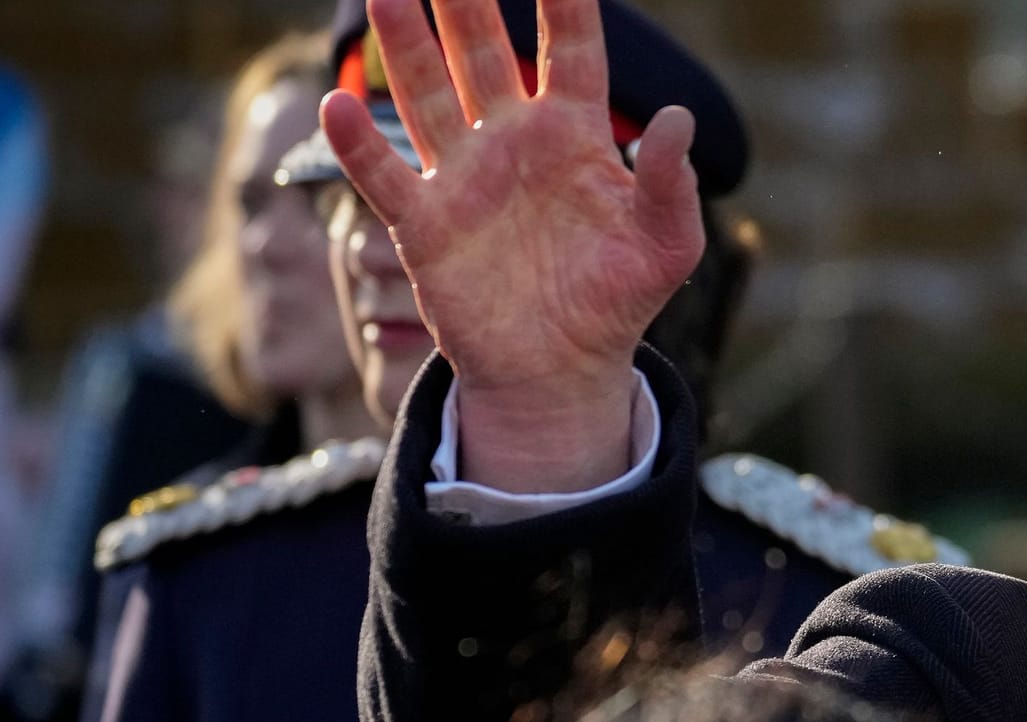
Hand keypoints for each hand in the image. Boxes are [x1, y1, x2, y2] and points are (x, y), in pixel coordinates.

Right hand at [321, 0, 703, 490]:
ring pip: (426, 96)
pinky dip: (358, 145)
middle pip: (483, 53)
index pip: (570, 48)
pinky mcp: (425, 226)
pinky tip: (339, 105)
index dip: (565, 0)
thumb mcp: (667, 247)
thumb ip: (673, 185)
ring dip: (405, 45)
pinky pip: (384, 178)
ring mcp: (464, 179)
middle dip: (465, 3)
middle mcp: (512, 142)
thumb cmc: (619, 304)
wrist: (562, 371)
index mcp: (574, 137)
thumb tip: (680, 119)